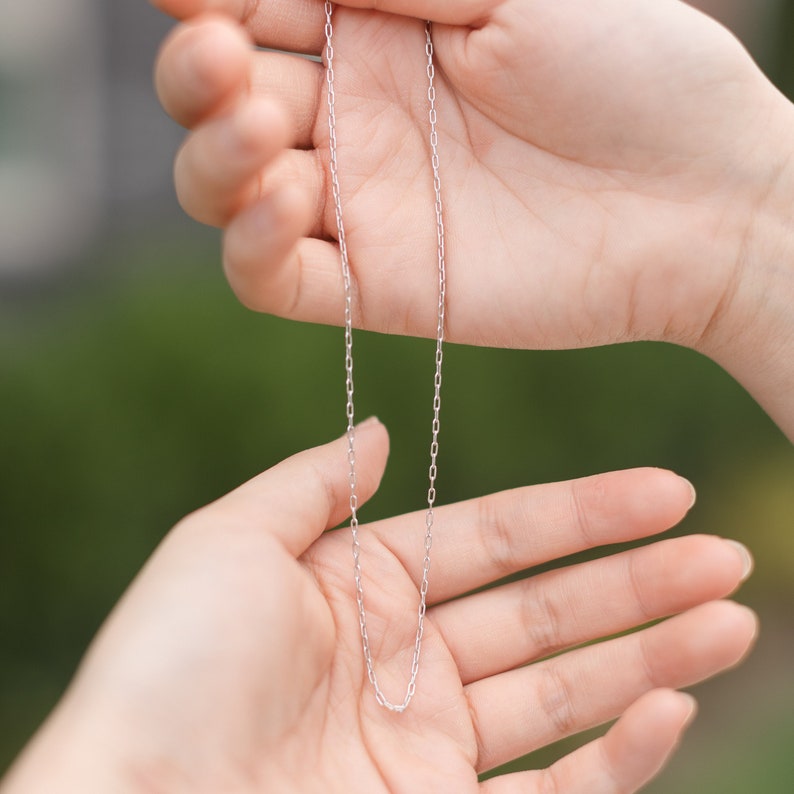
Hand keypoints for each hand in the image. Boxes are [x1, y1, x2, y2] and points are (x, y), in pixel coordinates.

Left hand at [2, 420, 754, 792]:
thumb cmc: (168, 668)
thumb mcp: (230, 541)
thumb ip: (313, 485)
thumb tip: (379, 431)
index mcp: (365, 588)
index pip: (499, 537)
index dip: (581, 513)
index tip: (661, 490)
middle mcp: (407, 664)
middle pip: (548, 611)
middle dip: (640, 582)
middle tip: (724, 554)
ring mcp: (430, 749)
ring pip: (567, 694)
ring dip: (653, 657)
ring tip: (733, 615)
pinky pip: (555, 790)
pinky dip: (619, 756)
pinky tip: (672, 704)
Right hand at [152, 0, 793, 435]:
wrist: (699, 202)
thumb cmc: (630, 73)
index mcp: (376, 31)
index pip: (247, 10)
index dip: (201, 0)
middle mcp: (354, 117)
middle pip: (218, 102)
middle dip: (197, 78)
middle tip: (226, 60)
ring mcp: (358, 206)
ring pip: (223, 192)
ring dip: (213, 159)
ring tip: (262, 129)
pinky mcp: (373, 287)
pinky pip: (269, 278)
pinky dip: (251, 243)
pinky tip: (290, 201)